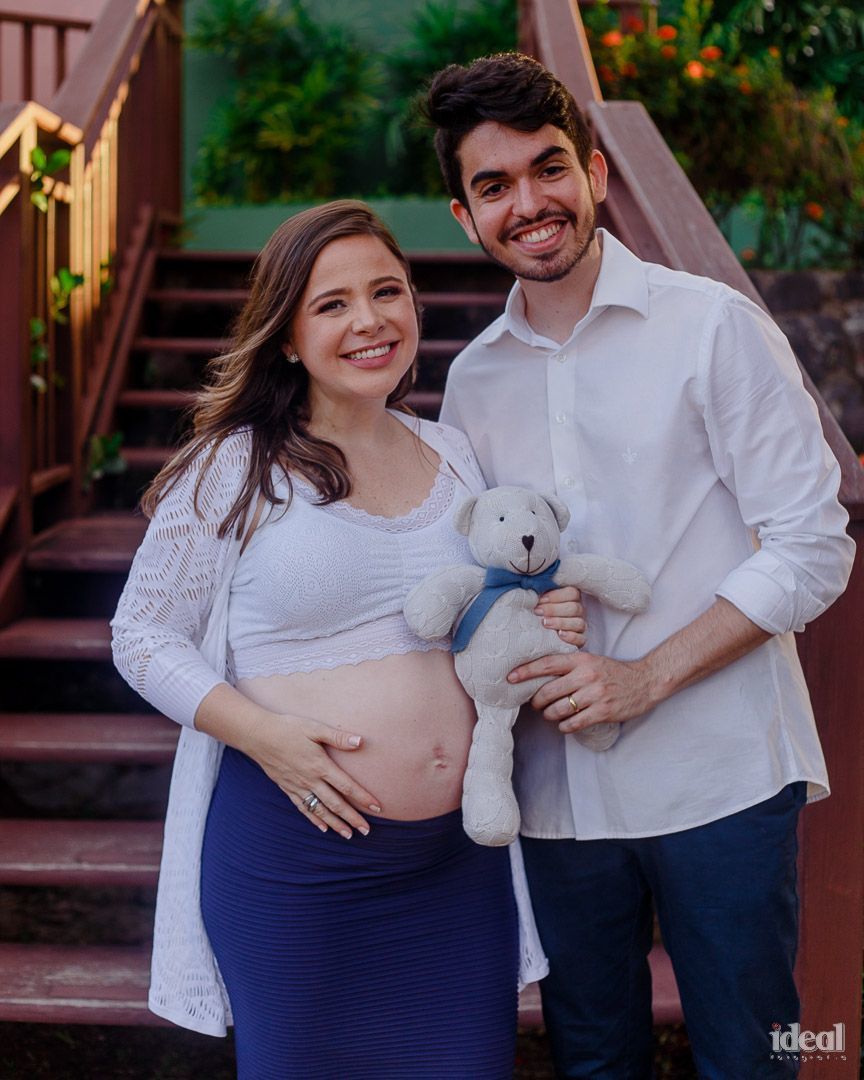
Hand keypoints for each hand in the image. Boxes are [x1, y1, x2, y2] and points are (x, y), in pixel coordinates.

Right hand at [240, 711, 381, 838]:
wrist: (257, 736)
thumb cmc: (288, 728)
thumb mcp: (314, 728)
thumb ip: (338, 737)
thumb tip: (361, 741)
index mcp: (320, 765)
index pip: (346, 786)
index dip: (362, 798)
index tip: (377, 808)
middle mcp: (310, 780)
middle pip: (335, 803)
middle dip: (352, 818)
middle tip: (367, 831)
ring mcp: (298, 786)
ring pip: (320, 810)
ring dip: (335, 823)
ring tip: (348, 835)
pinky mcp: (287, 788)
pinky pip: (303, 808)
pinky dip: (314, 819)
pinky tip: (323, 827)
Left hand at [508, 651, 653, 731]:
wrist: (645, 681)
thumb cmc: (613, 672)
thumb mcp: (591, 661)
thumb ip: (569, 665)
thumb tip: (540, 675)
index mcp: (581, 660)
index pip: (547, 664)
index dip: (526, 671)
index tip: (510, 677)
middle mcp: (586, 675)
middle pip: (548, 691)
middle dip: (536, 701)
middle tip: (535, 704)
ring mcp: (595, 694)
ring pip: (559, 709)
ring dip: (549, 715)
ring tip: (550, 714)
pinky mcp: (603, 711)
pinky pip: (574, 723)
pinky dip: (564, 726)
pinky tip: (564, 724)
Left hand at [534, 585, 585, 646]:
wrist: (535, 632)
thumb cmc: (538, 611)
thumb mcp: (539, 601)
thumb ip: (539, 593)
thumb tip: (532, 586)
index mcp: (571, 597)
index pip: (572, 593)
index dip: (556, 596)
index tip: (540, 600)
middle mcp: (578, 610)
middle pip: (574, 608)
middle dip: (554, 610)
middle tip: (538, 611)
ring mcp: (580, 625)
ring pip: (578, 623)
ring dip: (560, 622)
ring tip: (544, 623)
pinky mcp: (580, 640)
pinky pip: (581, 639)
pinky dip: (571, 636)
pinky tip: (559, 634)